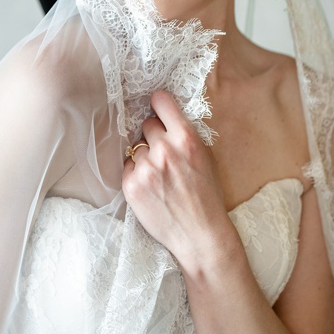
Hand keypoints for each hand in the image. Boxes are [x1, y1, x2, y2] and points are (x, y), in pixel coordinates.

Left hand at [121, 90, 233, 271]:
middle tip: (164, 154)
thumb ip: (184, 138)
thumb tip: (164, 120)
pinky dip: (136, 174)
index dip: (158, 102)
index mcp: (186, 139)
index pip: (163, 104)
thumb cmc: (206, 196)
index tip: (155, 101)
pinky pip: (127, 168)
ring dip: (144, 157)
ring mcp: (145, 168)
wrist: (199, 232)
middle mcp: (164, 150)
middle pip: (146, 126)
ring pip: (136, 149)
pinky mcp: (131, 185)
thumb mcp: (204, 158)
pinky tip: (151, 187)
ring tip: (160, 177)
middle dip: (153, 136)